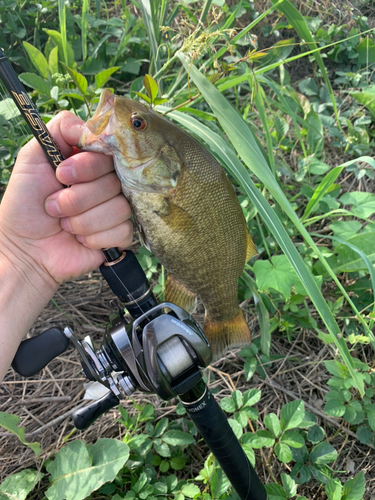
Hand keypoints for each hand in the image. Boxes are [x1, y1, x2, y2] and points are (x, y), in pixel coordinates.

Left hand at [0, 110, 132, 286]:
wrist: (24, 249)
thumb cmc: (25, 204)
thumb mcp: (33, 156)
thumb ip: (61, 129)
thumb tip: (94, 127)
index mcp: (90, 161)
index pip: (110, 151)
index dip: (88, 165)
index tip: (62, 175)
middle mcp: (107, 182)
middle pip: (115, 180)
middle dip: (78, 197)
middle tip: (54, 205)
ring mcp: (115, 208)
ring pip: (119, 207)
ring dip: (83, 220)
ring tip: (64, 224)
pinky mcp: (120, 235)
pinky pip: (123, 230)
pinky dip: (95, 237)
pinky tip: (79, 240)